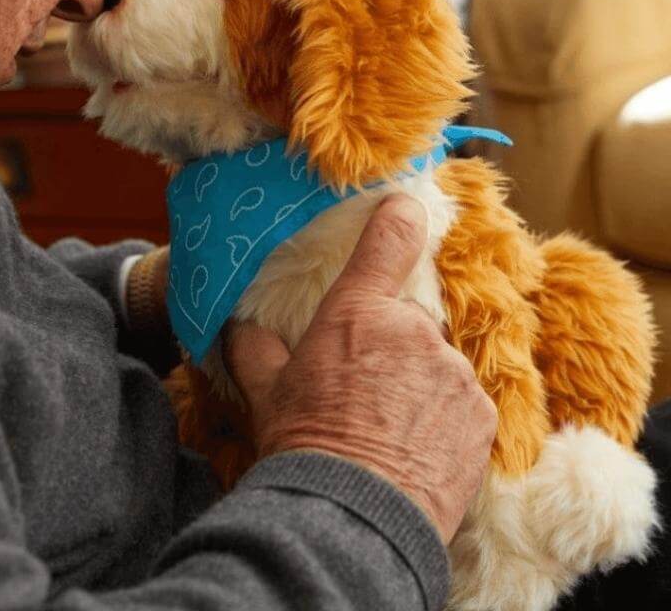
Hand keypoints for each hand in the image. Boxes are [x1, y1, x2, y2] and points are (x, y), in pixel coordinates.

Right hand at [224, 194, 496, 543]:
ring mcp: (453, 371)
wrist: (354, 515)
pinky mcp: (481, 413)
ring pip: (435, 364)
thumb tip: (238, 325)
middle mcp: (412, 330)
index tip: (404, 205)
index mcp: (357, 313)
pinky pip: (462, 402)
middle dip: (388, 347)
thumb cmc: (303, 443)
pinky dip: (443, 418)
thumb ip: (254, 346)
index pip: (387, 240)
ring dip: (417, 385)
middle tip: (364, 392)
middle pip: (405, 322)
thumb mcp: (267, 391)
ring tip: (388, 431)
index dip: (397, 216)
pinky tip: (416, 449)